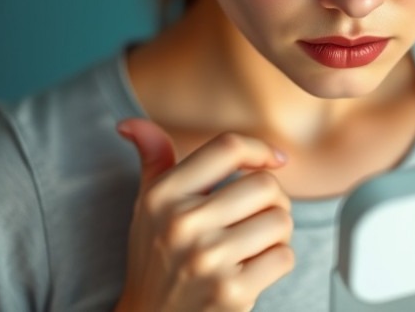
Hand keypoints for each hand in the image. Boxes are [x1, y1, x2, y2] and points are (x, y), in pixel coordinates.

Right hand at [114, 118, 294, 311]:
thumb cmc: (156, 259)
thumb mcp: (148, 207)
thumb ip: (152, 159)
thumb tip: (130, 123)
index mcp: (163, 196)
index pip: (227, 148)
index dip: (260, 149)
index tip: (274, 160)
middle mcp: (181, 224)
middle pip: (265, 186)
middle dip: (273, 201)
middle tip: (258, 216)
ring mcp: (207, 259)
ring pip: (281, 221)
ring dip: (278, 233)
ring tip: (254, 244)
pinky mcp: (231, 291)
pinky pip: (284, 256)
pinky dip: (277, 262)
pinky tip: (253, 269)